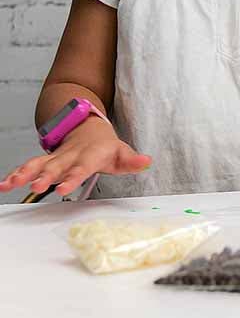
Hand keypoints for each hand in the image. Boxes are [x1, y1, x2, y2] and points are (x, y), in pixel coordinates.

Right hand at [0, 118, 150, 196]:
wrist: (90, 128)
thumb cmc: (106, 147)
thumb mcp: (122, 152)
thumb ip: (132, 160)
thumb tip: (147, 162)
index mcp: (89, 156)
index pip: (81, 168)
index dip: (72, 178)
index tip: (62, 189)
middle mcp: (69, 156)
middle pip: (56, 167)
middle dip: (45, 177)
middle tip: (36, 188)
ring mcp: (56, 158)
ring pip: (38, 164)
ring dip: (24, 174)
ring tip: (11, 184)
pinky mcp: (45, 161)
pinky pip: (28, 166)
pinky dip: (16, 174)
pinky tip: (4, 184)